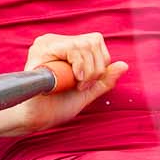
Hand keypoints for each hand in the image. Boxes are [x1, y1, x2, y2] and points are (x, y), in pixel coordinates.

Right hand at [0, 33, 127, 135]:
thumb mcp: (87, 91)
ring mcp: (45, 44)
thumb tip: (124, 65)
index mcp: (65, 47)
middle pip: (92, 41)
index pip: (95, 41)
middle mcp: (54, 41)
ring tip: (72, 85)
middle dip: (95, 69)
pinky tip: (66, 81)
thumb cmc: (56, 106)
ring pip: (84, 45)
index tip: (87, 83)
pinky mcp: (40, 51)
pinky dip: (76, 68)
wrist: (34, 118)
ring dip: (86, 71)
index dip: (100, 64)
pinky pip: (71, 50)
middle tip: (81, 86)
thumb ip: (104, 79)